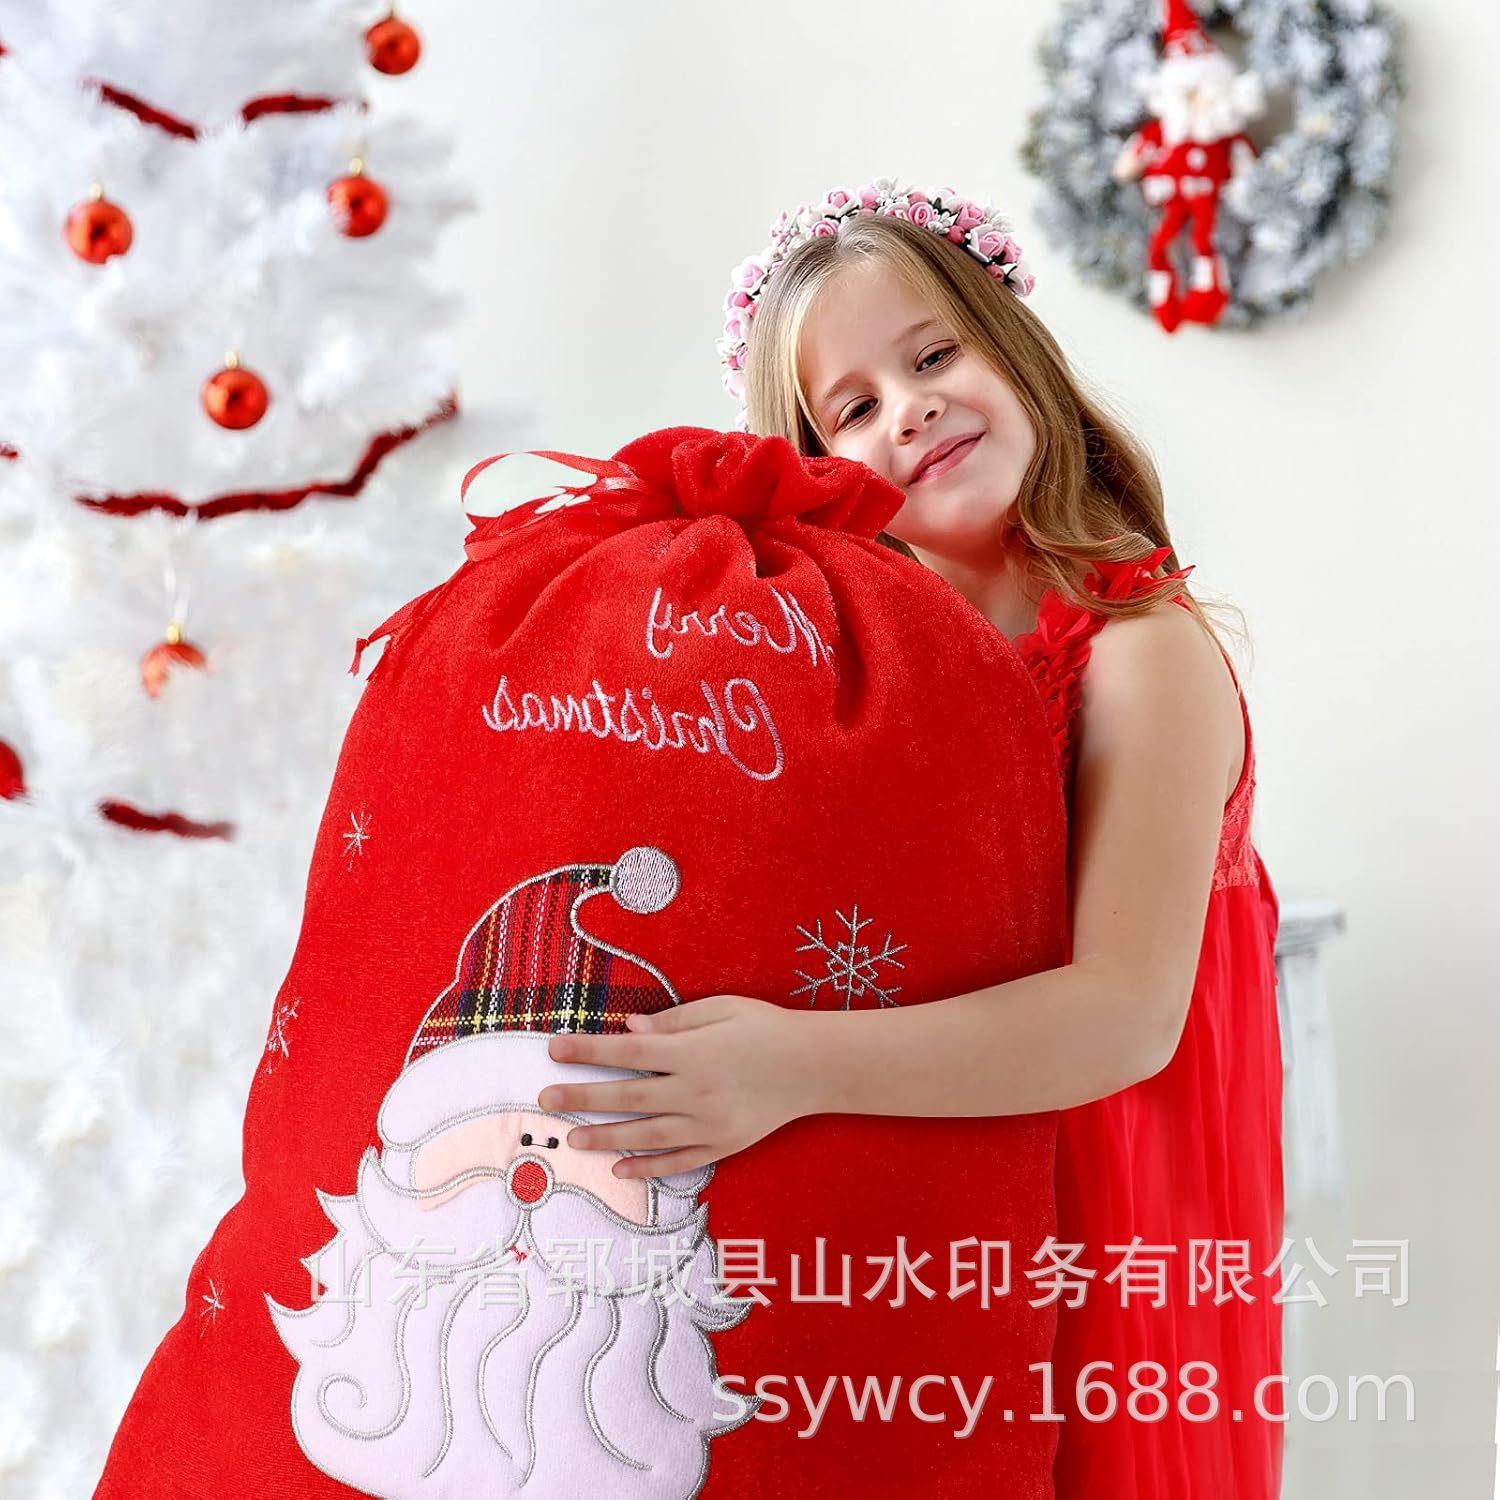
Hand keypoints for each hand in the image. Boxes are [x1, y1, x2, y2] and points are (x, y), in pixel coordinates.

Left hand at [535, 994, 820, 1179]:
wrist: (816, 1066)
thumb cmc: (767, 1028)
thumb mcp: (723, 1009)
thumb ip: (675, 1022)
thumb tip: (629, 1031)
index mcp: (695, 1052)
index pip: (629, 1052)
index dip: (589, 1051)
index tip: (554, 1048)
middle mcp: (698, 1091)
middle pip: (629, 1097)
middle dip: (583, 1097)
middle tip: (545, 1100)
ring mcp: (711, 1123)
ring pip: (648, 1136)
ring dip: (607, 1138)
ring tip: (573, 1140)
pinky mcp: (725, 1145)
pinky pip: (680, 1161)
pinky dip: (650, 1168)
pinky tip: (621, 1170)